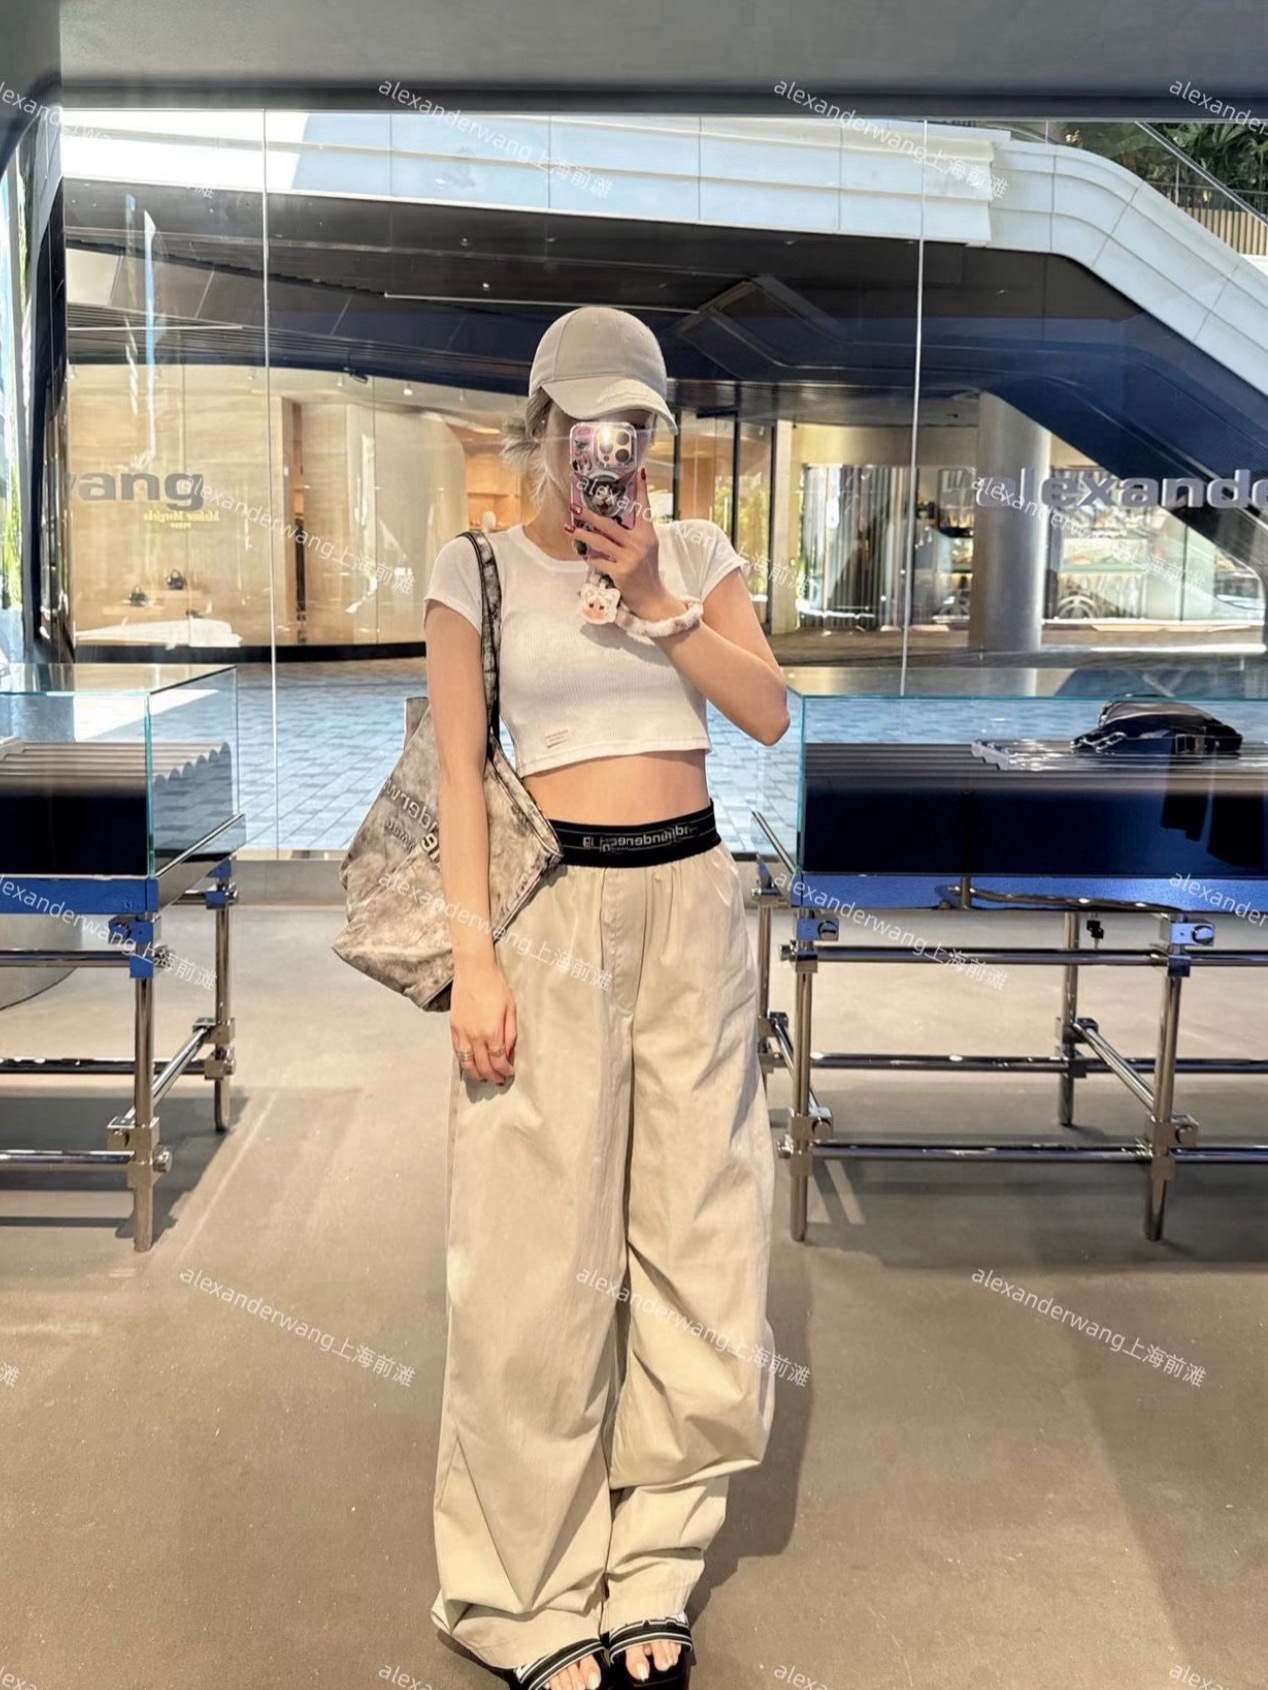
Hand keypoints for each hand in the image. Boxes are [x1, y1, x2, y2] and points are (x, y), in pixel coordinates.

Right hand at [450, 957, 515, 1084]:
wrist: (473, 971)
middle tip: (499, 1080)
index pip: (498, 1061)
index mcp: (492, 1032)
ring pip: (467, 1064)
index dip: (505, 1071)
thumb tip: (509, 1054)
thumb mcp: (510, 1009)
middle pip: (483, 1066)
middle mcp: (475, 1036)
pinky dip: (464, 1062)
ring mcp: (462, 1033)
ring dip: (476, 1074)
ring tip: (485, 1078)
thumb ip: (510, 1034)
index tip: (509, 1073)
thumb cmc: (495, 986)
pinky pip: (458, 1052)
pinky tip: (471, 1065)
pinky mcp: (453, 1028)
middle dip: (492, 1076)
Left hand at [566, 470, 684, 622]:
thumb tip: (613, 522)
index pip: (644, 509)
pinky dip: (590, 557)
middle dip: (589, 515)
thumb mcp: (647, 550)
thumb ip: (634, 535)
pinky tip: (583, 554)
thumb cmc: (647, 573)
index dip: (641, 490)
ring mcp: (630, 558)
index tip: (638, 472)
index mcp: (648, 535)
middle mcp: (640, 544)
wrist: (652, 599)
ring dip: (582, 534)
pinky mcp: (621, 572)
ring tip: (569, 528)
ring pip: (600, 542)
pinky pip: (599, 561)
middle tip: (575, 506)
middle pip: (610, 524)